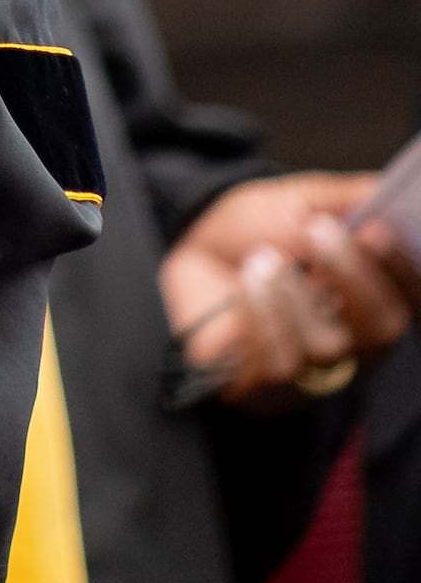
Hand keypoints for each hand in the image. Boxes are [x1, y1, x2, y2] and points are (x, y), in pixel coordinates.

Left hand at [164, 171, 419, 405]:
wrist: (185, 252)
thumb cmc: (250, 233)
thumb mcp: (299, 203)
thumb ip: (348, 199)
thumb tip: (389, 193)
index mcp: (373, 301)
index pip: (412, 299)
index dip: (402, 269)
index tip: (377, 230)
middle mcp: (353, 346)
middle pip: (381, 331)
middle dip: (353, 277)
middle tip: (318, 232)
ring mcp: (307, 374)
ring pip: (326, 351)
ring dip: (293, 295)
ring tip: (262, 258)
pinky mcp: (258, 389)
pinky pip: (274, 369)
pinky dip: (260, 318)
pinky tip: (243, 286)